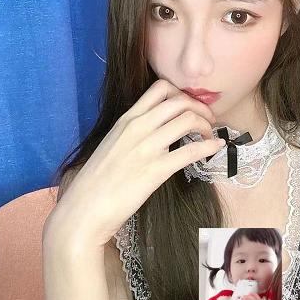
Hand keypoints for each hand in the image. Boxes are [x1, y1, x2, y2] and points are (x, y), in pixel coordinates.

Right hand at [44, 79, 225, 248]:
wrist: (84, 210)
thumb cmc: (96, 183)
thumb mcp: (112, 145)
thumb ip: (133, 133)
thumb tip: (156, 131)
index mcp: (126, 120)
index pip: (160, 88)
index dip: (182, 94)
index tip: (189, 107)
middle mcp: (138, 127)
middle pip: (180, 101)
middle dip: (200, 107)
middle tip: (208, 120)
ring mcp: (147, 147)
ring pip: (188, 119)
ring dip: (206, 124)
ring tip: (209, 135)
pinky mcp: (156, 170)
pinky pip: (191, 151)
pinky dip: (209, 146)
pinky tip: (216, 148)